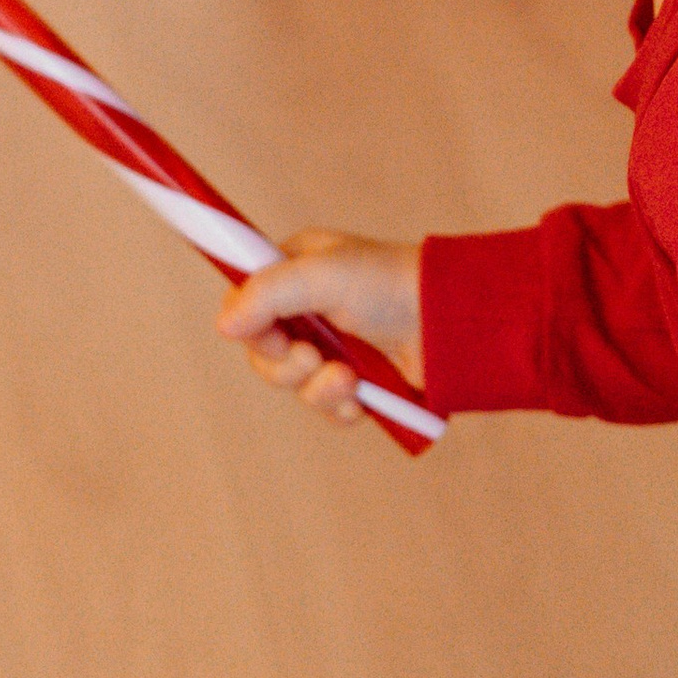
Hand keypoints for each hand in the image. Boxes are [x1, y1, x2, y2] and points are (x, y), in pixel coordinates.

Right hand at [218, 230, 423, 425]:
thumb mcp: (322, 276)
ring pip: (295, 385)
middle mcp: (311, 307)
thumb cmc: (390, 284)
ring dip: (318, 390)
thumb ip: (267, 294)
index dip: (253, 331)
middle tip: (316, 359)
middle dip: (287, 367)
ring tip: (350, 381)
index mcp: (296, 269)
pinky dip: (341, 408)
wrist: (453, 323)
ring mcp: (335, 345)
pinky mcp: (359, 379)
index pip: (245, 306)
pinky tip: (362, 399)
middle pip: (264, 355)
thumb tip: (223, 326)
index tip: (276, 338)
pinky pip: (327, 407)